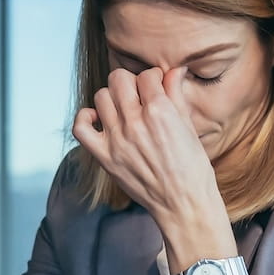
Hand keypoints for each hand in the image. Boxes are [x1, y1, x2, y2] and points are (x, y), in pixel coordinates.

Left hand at [72, 68, 235, 264]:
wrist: (183, 204)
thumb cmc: (192, 169)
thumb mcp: (189, 126)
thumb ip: (177, 95)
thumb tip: (174, 70)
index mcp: (160, 111)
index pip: (147, 75)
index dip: (153, 77)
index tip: (156, 86)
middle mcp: (135, 122)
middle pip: (119, 79)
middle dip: (131, 82)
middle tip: (139, 95)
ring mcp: (117, 139)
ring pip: (101, 97)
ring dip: (112, 98)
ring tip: (123, 108)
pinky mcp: (104, 157)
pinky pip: (81, 128)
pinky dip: (85, 118)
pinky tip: (98, 118)